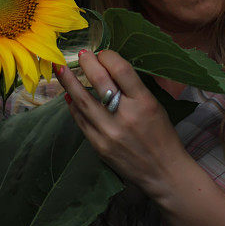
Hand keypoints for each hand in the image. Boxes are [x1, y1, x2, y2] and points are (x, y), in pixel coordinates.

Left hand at [53, 49, 189, 196]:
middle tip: (82, 54)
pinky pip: (81, 121)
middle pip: (99, 81)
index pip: (121, 70)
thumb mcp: (156, 106)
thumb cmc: (163, 136)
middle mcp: (126, 115)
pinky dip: (73, 107)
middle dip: (87, 63)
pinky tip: (69, 97)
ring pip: (82, 101)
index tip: (103, 53)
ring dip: (69, 83)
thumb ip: (135, 89)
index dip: (108, 56)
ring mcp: (109, 132)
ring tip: (60, 69)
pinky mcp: (99, 146)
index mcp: (144, 102)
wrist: (163, 172)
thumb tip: (110, 69)